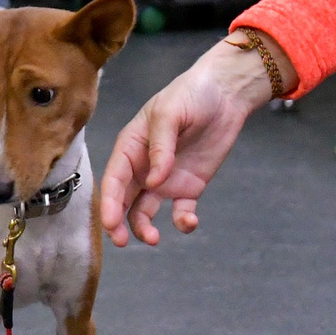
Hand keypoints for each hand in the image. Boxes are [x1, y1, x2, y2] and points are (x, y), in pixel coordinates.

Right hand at [96, 34, 280, 244]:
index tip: (111, 223)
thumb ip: (160, 147)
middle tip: (123, 241)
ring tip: (154, 238)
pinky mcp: (189, 187)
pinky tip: (188, 222)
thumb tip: (154, 181)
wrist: (226, 94)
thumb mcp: (169, 113)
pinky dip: (182, 221)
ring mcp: (165, 179)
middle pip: (123, 200)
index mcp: (131, 147)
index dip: (109, 202)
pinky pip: (180, 210)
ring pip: (145, 211)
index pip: (114, 178)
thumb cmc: (191, 94)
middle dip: (119, 222)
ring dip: (145, 227)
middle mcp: (144, 167)